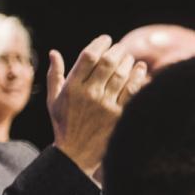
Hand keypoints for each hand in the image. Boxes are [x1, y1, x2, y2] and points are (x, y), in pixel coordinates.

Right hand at [48, 35, 147, 175]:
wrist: (76, 155)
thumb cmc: (64, 125)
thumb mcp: (53, 101)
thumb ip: (54, 76)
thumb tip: (54, 52)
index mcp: (72, 88)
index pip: (88, 57)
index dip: (99, 43)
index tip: (106, 39)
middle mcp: (89, 95)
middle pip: (107, 63)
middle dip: (116, 50)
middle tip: (120, 47)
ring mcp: (105, 106)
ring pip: (121, 75)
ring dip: (127, 61)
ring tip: (129, 57)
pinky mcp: (119, 116)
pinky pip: (133, 91)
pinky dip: (139, 77)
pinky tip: (141, 69)